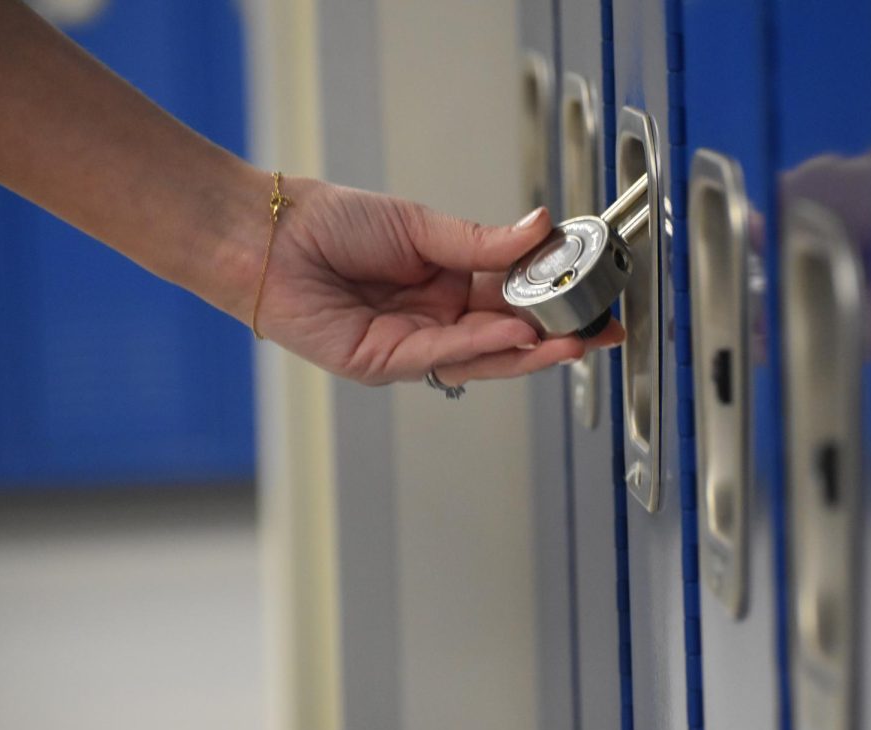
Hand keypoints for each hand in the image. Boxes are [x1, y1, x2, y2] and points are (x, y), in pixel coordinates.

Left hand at [240, 176, 623, 385]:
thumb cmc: (331, 224)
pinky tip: (516, 334)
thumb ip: (482, 241)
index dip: (556, 300)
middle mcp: (434, 320)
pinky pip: (442, 356)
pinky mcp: (384, 363)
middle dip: (556, 337)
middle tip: (601, 332)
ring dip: (528, 352)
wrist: (269, 235)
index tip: (597, 297)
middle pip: (506, 337)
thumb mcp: (421, 226)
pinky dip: (481, 347)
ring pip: (481, 358)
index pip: (514, 298)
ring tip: (572, 341)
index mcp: (447, 283)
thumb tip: (542, 227)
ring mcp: (411, 346)